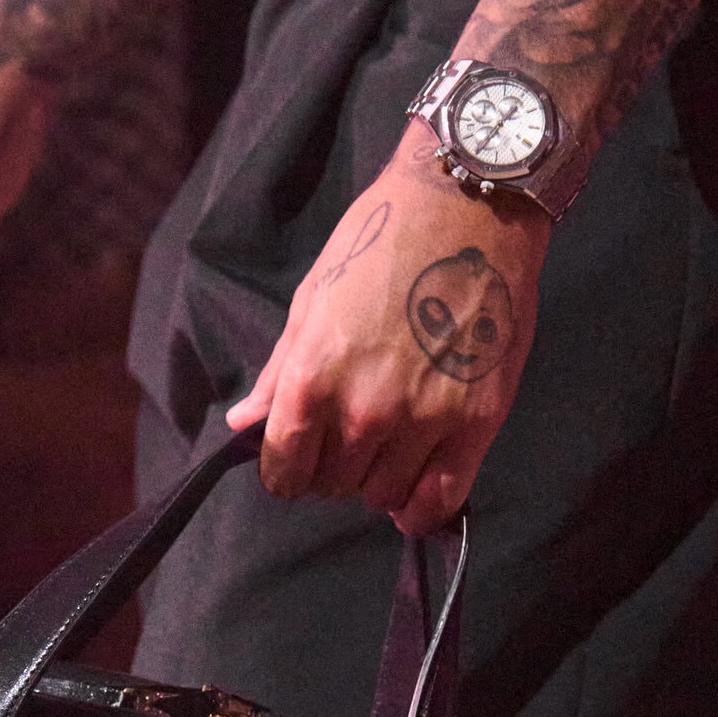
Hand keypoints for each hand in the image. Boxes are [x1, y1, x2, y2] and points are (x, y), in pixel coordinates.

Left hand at [226, 129, 550, 534]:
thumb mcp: (312, 300)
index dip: (285, 471)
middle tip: (350, 436)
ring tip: (389, 444)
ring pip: (381, 496)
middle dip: (333, 468)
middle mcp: (364, 410)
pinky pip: (439, 499)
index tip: (298, 458)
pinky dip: (421, 509)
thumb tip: (242, 425)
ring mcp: (423, 419)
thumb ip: (278, 374)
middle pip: (332, 486)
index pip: (283, 471)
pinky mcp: (475, 421)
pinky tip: (412, 496)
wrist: (468, 207)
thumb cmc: (380, 243)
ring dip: (378, 479)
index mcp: (313, 379)